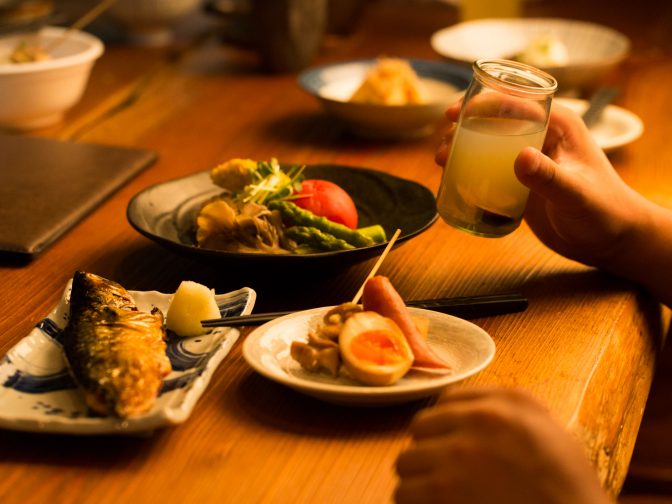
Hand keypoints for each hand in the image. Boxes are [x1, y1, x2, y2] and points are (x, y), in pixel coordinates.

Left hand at [395, 387, 609, 503]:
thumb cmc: (571, 490)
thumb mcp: (552, 433)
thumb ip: (512, 412)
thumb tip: (471, 412)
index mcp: (506, 404)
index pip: (448, 400)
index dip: (445, 425)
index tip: (448, 443)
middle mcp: (477, 421)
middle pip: (420, 428)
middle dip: (428, 451)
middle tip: (443, 474)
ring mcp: (457, 455)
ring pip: (406, 461)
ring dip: (418, 481)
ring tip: (438, 498)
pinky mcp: (442, 492)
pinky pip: (404, 493)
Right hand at [436, 101, 649, 268]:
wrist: (611, 241)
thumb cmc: (604, 211)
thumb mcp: (575, 193)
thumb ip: (548, 176)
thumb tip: (518, 157)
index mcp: (559, 126)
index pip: (516, 102)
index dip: (482, 103)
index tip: (454, 113)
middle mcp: (542, 138)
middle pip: (496, 122)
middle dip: (466, 128)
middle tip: (444, 144)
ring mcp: (531, 162)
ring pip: (490, 146)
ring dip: (464, 150)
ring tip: (442, 163)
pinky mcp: (523, 184)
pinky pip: (491, 171)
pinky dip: (471, 172)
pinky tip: (455, 181)